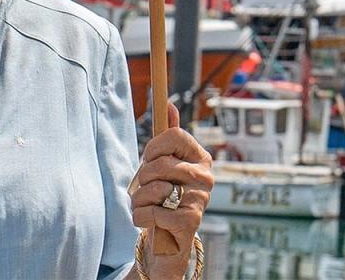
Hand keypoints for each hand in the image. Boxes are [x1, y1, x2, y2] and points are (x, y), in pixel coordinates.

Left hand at [129, 104, 212, 278]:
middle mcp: (206, 177)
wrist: (167, 240)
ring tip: (146, 205)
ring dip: (139, 199)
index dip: (154, 146)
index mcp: (200, 157)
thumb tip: (169, 104)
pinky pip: (153, 212)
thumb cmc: (163, 196)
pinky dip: (141, 217)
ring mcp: (201, 199)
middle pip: (161, 162)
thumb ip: (167, 135)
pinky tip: (149, 222)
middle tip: (146, 187)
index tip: (149, 159)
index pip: (175, 134)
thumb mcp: (163, 163)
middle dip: (143, 177)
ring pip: (155, 187)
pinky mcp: (191, 223)